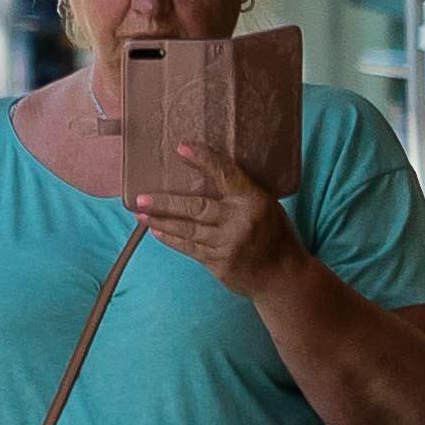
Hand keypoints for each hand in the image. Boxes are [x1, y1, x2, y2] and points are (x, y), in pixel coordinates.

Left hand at [131, 131, 291, 290]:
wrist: (284, 276)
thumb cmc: (274, 234)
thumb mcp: (265, 206)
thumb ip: (239, 193)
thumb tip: (204, 170)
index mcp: (254, 201)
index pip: (225, 175)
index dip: (203, 160)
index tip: (182, 148)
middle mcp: (240, 221)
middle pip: (195, 207)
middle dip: (165, 202)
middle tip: (140, 197)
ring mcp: (228, 245)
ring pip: (187, 230)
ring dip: (160, 221)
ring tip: (140, 213)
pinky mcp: (219, 264)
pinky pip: (189, 248)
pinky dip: (171, 239)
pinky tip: (156, 231)